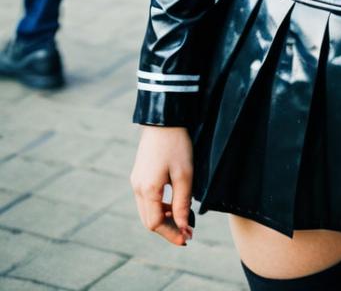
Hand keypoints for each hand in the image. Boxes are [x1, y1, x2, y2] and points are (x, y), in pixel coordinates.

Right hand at [130, 125, 193, 245]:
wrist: (164, 120)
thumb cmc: (176, 145)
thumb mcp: (185, 174)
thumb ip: (182, 203)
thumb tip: (182, 227)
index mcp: (147, 190)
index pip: (156, 224)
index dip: (172, 234)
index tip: (187, 238)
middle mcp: (137, 188)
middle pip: (149, 221)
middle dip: (168, 230)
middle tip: (187, 232)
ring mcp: (136, 181)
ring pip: (147, 211)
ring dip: (164, 219)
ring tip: (183, 219)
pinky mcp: (139, 175)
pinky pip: (146, 200)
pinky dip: (160, 207)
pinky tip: (174, 204)